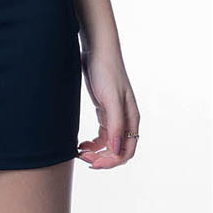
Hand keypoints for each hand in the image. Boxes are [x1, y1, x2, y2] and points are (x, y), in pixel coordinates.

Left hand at [76, 47, 139, 168]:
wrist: (97, 49)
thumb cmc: (106, 71)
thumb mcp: (110, 98)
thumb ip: (115, 125)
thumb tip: (116, 151)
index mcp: (131, 119)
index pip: (126, 152)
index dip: (111, 162)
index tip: (93, 163)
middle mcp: (125, 120)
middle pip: (118, 151)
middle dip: (102, 159)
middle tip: (83, 158)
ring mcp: (115, 115)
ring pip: (109, 145)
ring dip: (97, 152)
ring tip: (80, 152)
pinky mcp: (104, 110)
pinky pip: (102, 135)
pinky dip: (93, 143)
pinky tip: (82, 143)